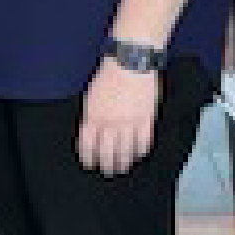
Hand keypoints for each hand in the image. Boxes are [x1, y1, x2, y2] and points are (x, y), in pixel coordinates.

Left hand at [74, 61, 159, 178]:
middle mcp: (110, 123)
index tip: (90, 164)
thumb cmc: (108, 76)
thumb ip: (91, 116)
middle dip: (106, 166)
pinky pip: (144, 143)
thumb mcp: (91, 96)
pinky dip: (140, 152)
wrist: (131, 63)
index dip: (88, 158)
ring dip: (124, 163)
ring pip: (126, 152)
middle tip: (108, 172)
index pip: (87, 146)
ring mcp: (129, 123)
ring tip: (123, 168)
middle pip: (107, 154)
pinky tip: (138, 154)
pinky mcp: (146, 120)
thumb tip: (91, 134)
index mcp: (93, 117)